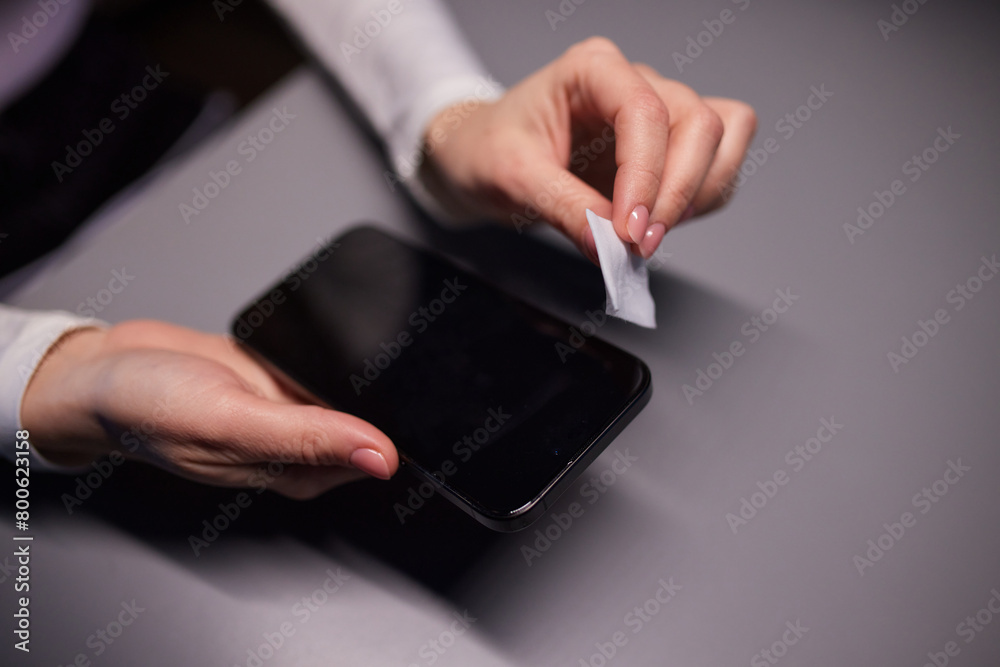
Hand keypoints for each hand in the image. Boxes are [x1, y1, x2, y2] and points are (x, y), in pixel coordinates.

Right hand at [21, 320, 397, 498]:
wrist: (99, 371)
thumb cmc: (147, 409)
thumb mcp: (231, 421)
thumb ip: (307, 439)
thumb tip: (380, 458)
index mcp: (298, 470)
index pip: (378, 459)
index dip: (415, 434)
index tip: (443, 406)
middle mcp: (300, 442)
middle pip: (374, 421)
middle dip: (397, 395)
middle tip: (422, 358)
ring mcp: (290, 405)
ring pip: (353, 389)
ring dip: (368, 370)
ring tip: (392, 340)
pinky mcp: (277, 372)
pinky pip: (324, 361)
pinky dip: (337, 350)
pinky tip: (344, 334)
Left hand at [422, 37, 756, 261]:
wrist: (479, 156)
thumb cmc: (489, 149)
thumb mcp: (512, 178)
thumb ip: (563, 208)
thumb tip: (606, 244)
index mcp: (592, 70)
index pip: (646, 111)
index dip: (647, 175)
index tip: (629, 229)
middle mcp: (633, 82)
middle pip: (699, 123)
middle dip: (678, 190)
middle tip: (639, 243)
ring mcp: (657, 111)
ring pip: (721, 139)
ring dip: (699, 194)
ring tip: (648, 234)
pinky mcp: (667, 146)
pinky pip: (716, 163)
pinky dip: (701, 200)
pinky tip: (658, 222)